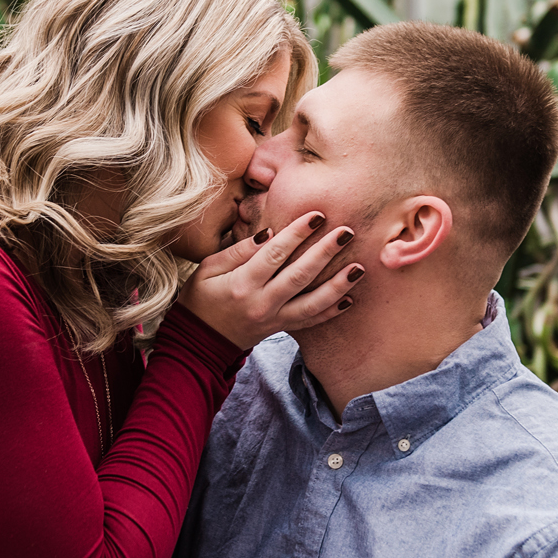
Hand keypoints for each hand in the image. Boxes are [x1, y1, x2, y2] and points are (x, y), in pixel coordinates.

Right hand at [176, 210, 362, 349]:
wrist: (199, 342)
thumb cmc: (200, 300)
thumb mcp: (207, 270)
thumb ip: (237, 251)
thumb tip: (268, 233)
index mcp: (242, 284)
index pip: (275, 254)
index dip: (297, 233)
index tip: (316, 215)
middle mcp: (262, 303)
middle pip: (300, 276)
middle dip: (325, 252)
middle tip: (346, 231)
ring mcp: (273, 319)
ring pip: (312, 303)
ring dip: (337, 285)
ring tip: (358, 268)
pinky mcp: (280, 329)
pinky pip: (310, 322)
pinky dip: (330, 312)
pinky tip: (350, 299)